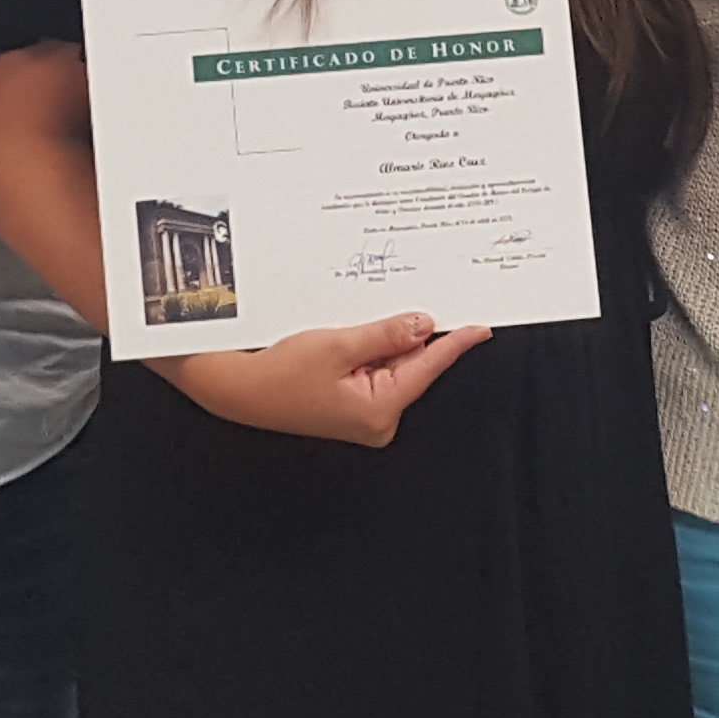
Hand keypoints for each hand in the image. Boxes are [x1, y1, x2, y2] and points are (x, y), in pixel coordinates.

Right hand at [155, 312, 492, 448]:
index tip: (480, 327)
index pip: (429, 367)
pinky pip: (375, 369)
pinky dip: (372, 347)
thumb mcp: (338, 344)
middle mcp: (377, 419)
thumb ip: (387, 334)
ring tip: (364, 319)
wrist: (237, 388)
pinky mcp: (352, 403)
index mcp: (380, 410)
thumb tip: (424, 324)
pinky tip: (359, 330)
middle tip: (416, 298)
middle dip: (413, 333)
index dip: (455, 343)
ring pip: (393, 364)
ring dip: (388, 338)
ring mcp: (365, 413)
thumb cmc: (278, 375)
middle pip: (412, 365)